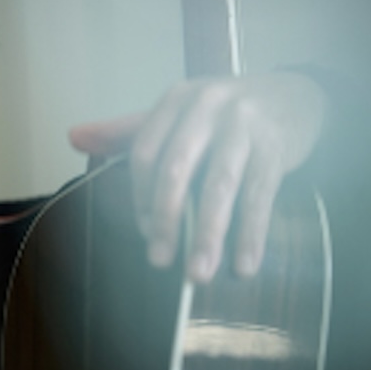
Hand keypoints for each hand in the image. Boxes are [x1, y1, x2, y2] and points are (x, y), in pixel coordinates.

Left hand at [69, 71, 325, 282]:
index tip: (146, 233)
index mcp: (177, 100)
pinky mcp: (276, 147)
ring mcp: (244, 125)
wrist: (298, 95)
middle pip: (176, 168)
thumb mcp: (179, 111)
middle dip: (166, 219)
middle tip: (160, 261)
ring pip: (220, 186)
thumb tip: (73, 137)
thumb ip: (127, 129)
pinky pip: (260, 196)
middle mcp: (208, 106)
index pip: (145, 152)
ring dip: (208, 235)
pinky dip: (252, 234)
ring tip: (199, 274)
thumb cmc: (228, 111)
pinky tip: (244, 265)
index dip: (140, 196)